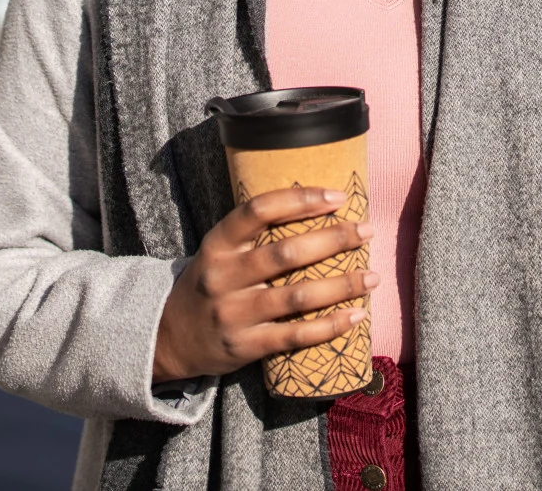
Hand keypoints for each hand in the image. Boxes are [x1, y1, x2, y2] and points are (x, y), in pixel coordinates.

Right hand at [151, 186, 375, 383]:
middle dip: (333, 239)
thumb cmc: (210, 284)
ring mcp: (233, 314)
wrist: (170, 338)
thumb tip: (318, 205)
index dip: (301, 199)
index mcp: (217, 244)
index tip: (338, 195)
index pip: (258, 210)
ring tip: (372, 276)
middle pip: (285, 253)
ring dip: (341, 284)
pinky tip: (356, 314)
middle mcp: (223, 277)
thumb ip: (255, 232)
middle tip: (366, 230)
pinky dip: (330, 326)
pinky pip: (295, 335)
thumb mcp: (219, 251)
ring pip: (297, 296)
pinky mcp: (245, 347)